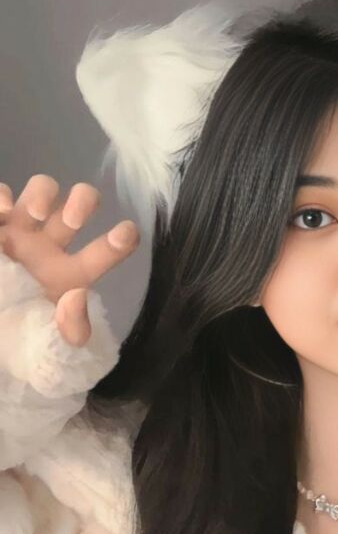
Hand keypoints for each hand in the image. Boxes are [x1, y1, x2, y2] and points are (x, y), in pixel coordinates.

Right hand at [0, 174, 139, 345]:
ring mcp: (19, 228)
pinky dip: (2, 196)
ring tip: (35, 216)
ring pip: (44, 188)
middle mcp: (50, 243)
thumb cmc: (19, 336)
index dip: (121, 241)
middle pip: (80, 202)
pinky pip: (1, 195)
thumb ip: (71, 329)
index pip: (105, 252)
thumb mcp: (50, 345)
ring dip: (44, 194)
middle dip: (83, 201)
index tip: (128, 232)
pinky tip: (2, 213)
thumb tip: (78, 296)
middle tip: (73, 222)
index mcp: (72, 272)